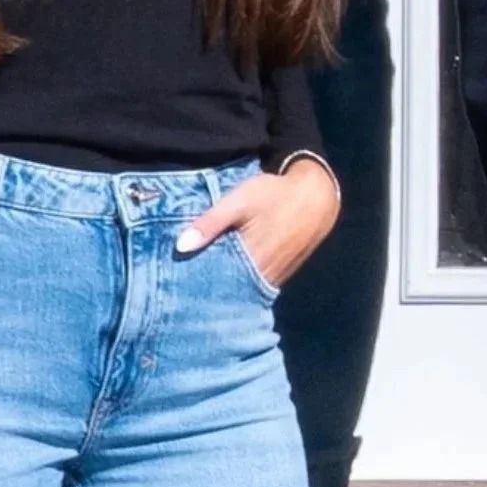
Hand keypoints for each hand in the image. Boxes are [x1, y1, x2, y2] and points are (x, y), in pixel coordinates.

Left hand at [175, 160, 340, 288]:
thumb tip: (180, 247)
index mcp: (249, 261)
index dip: (192, 284)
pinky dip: (232, 281)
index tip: (171, 283)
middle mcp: (260, 278)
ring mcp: (270, 279)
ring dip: (217, 285)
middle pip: (223, 291)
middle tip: (177, 284)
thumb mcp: (239, 200)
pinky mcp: (275, 275)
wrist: (315, 197)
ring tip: (191, 280)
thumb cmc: (274, 195)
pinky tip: (217, 273)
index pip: (212, 284)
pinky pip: (248, 285)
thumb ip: (211, 222)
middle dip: (201, 288)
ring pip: (236, 290)